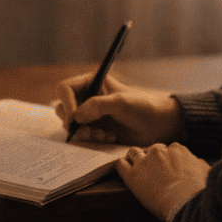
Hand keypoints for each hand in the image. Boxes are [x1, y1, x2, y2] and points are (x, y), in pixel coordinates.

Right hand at [54, 73, 182, 145]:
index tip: (74, 118)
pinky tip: (108, 137)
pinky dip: (91, 139)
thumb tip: (75, 117)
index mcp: (92, 82)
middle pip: (63, 108)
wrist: (158, 125)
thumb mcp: (121, 102)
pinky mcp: (94, 129)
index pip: (65, 88)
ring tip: (103, 135)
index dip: (66, 103)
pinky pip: (81, 135)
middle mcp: (87, 97)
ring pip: (71, 124)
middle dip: (74, 122)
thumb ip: (97, 106)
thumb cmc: (143, 107)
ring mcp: (90, 114)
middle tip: (88, 131)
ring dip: (83, 132)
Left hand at [116, 143, 209, 220]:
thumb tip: (198, 163)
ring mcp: (144, 161)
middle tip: (153, 170)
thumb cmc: (198, 189)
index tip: (168, 167)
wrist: (185, 201)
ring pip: (134, 153)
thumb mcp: (205, 171)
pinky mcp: (132, 175)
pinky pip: (120, 165)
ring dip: (134, 158)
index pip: (169, 149)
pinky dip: (121, 165)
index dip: (168, 159)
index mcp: (177, 149)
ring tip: (134, 166)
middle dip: (152, 158)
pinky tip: (122, 168)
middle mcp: (159, 151)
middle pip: (152, 150)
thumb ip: (199, 164)